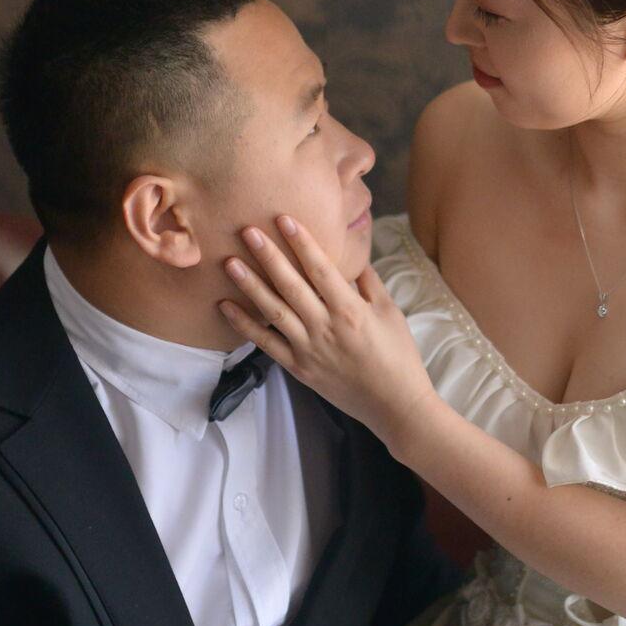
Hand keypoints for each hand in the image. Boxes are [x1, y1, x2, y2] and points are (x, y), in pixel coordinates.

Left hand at [220, 219, 434, 451]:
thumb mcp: (390, 313)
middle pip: (290, 285)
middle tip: (247, 230)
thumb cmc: (398, 357)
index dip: (302, 242)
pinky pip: (266, 344)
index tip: (283, 219)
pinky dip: (245, 325)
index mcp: (351, 311)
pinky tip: (226, 306)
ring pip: (273, 311)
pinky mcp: (299, 368)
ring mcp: (309, 349)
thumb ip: (368, 283)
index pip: (320, 269)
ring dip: (250, 285)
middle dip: (268, 255)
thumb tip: (351, 257)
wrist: (394, 405)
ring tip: (229, 262)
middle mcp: (325, 327)